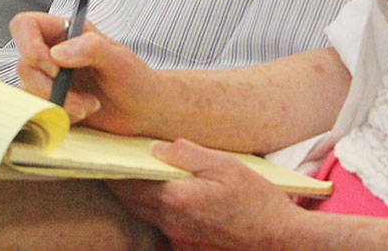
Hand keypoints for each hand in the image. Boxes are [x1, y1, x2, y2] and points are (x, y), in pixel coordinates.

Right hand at [10, 11, 166, 133]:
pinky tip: (83, 113)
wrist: (145, 111)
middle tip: (80, 96)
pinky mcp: (51, 103)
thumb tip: (57, 54)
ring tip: (89, 106)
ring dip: (60, 104)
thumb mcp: (119, 58)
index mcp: (65, 32)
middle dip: (51, 87)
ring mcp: (49, 79)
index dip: (29, 45)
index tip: (53, 66)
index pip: (25, 25)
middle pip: (24, 65)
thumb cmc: (136, 79)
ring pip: (29, 91)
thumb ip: (91, 48)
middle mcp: (52, 53)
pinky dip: (60, 116)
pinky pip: (39, 111)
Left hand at [109, 139, 302, 248]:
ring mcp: (178, 238)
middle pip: (130, 200)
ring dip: (137, 197)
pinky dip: (157, 212)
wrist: (280, 240)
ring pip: (144, 214)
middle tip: (116, 161)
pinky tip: (169, 199)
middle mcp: (171, 222)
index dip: (116, 166)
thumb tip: (156, 147)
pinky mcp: (188, 248)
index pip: (130, 182)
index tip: (108, 152)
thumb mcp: (226, 166)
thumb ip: (188, 154)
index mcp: (176, 198)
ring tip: (139, 176)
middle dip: (120, 181)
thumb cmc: (257, 201)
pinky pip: (162, 227)